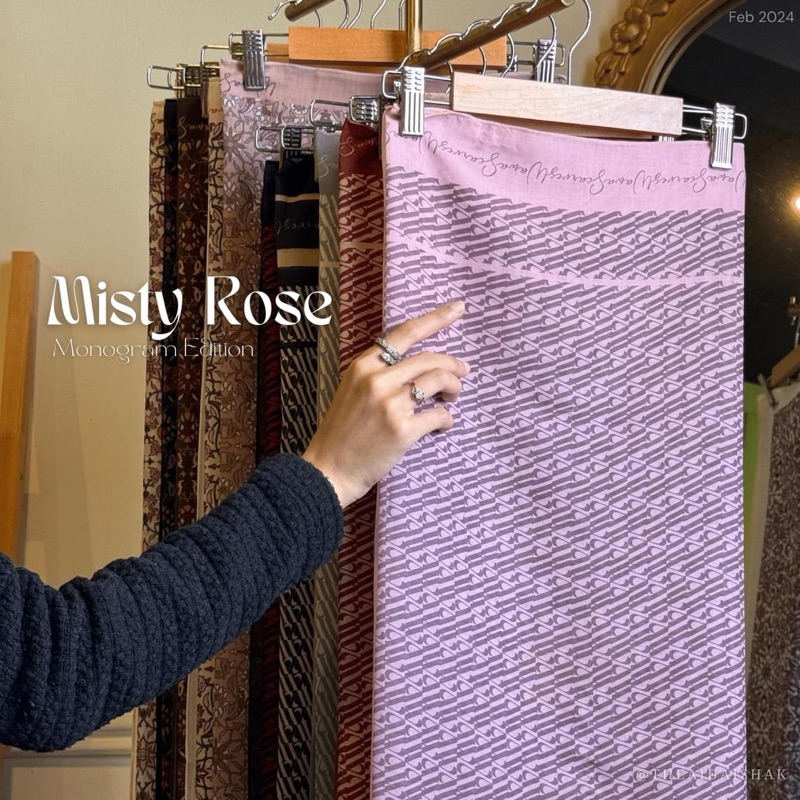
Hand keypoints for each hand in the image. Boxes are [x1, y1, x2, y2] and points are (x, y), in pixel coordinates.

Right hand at [301, 299, 469, 507]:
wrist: (327, 470)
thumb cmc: (341, 434)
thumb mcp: (351, 391)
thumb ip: (378, 374)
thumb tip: (417, 368)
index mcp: (362, 366)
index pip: (405, 333)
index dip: (436, 318)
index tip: (458, 308)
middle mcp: (376, 379)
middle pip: (430, 359)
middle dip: (453, 365)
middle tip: (463, 372)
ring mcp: (389, 403)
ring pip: (438, 381)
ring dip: (453, 388)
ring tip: (451, 398)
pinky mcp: (402, 429)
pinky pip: (439, 415)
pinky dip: (446, 420)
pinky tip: (441, 426)